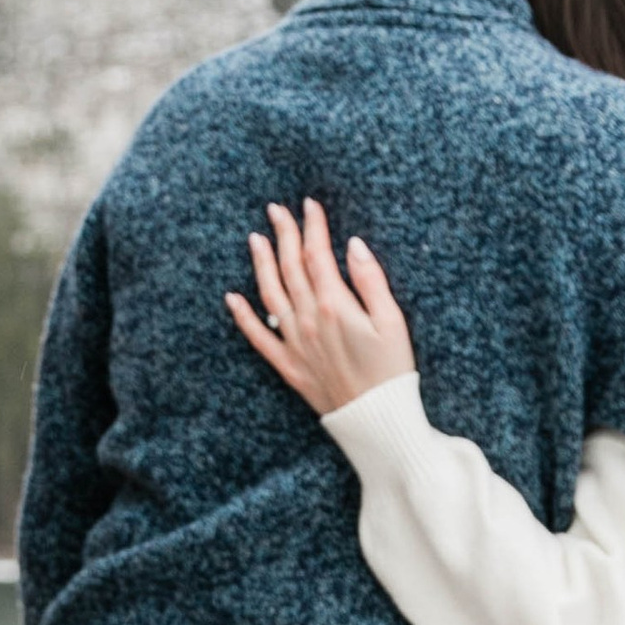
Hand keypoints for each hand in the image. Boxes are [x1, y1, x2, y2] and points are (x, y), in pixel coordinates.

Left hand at [226, 198, 417, 415]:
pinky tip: (232, 298)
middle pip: (290, 268)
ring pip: (270, 294)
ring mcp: (294, 342)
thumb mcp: (393, 322)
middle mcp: (308, 320)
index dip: (312, 227)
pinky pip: (258, 337)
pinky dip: (243, 316)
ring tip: (255, 238)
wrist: (376, 419)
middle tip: (277, 209)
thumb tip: (352, 245)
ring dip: (261, 263)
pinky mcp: (288, 365)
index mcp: (335, 305)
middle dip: (284, 234)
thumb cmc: (392, 370)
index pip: (316, 255)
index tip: (309, 205)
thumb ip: (371, 280)